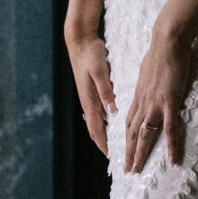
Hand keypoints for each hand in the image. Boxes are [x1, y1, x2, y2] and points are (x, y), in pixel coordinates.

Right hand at [66, 30, 115, 156]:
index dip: (103, 144)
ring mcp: (90, 96)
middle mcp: (88, 101)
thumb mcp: (100, 71)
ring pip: (98, 120)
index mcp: (89, 100)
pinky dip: (107, 120)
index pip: (96, 129)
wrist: (80, 41)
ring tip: (117, 143)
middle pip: (96, 129)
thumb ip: (106, 91)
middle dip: (104, 143)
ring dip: (106, 133)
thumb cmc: (90, 54)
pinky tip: (115, 121)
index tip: (111, 157)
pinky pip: (100, 110)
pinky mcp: (93, 90)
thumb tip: (111, 112)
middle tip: (115, 156)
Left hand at [124, 22, 195, 172]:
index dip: (124, 138)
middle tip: (127, 170)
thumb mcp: (148, 70)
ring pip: (144, 135)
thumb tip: (148, 85)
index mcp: (139, 95)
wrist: (167, 41)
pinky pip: (170, 129)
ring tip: (137, 170)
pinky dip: (171, 146)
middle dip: (128, 153)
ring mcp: (155, 104)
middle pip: (132, 133)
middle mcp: (143, 102)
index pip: (128, 122)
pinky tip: (172, 159)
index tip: (122, 151)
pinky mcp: (169, 102)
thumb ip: (147, 82)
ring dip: (140, 154)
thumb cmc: (160, 52)